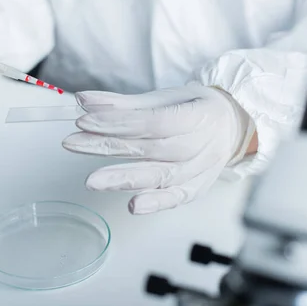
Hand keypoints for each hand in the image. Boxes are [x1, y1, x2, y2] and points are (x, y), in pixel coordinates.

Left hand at [62, 85, 256, 214]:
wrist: (232, 127)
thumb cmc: (194, 109)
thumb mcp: (163, 98)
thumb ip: (122, 103)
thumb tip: (84, 100)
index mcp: (195, 116)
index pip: (151, 122)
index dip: (116, 121)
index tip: (84, 120)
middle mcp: (200, 145)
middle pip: (150, 148)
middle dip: (108, 147)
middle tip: (74, 144)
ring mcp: (200, 170)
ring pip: (160, 176)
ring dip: (124, 178)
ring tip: (92, 181)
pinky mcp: (196, 188)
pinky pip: (176, 198)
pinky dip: (156, 203)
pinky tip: (133, 206)